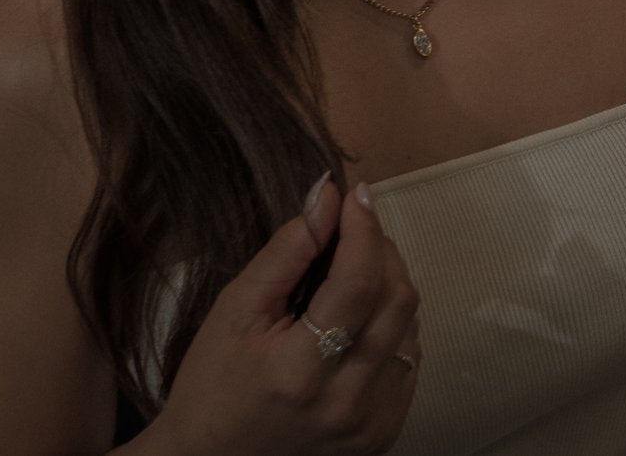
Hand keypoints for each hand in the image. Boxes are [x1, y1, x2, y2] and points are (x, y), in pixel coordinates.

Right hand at [148, 176, 419, 455]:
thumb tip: (327, 195)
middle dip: (380, 250)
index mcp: (299, 372)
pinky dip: (391, 325)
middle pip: (396, 299)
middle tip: (354, 231)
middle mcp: (344, 402)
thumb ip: (286, 252)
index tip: (356, 196)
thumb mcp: (234, 311)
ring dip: (389, 285)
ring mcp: (371, 422)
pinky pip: (408, 355)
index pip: (357, 283)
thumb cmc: (214, 384)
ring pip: (410, 324)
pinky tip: (359, 320)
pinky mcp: (385, 430)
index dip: (363, 230)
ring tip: (351, 276)